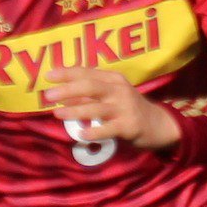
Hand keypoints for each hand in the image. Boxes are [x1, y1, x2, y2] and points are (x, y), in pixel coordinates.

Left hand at [40, 64, 180, 152]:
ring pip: (96, 108)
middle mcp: (119, 90)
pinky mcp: (129, 126)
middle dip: (67, 90)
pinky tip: (80, 134)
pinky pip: (108, 129)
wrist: (158, 124)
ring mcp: (125, 108)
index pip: (87, 73)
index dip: (67, 73)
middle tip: (48, 96)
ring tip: (58, 114)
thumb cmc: (128, 108)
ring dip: (75, 110)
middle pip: (90, 87)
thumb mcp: (112, 96)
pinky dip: (94, 131)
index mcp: (113, 79)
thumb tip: (62, 95)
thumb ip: (90, 94)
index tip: (48, 76)